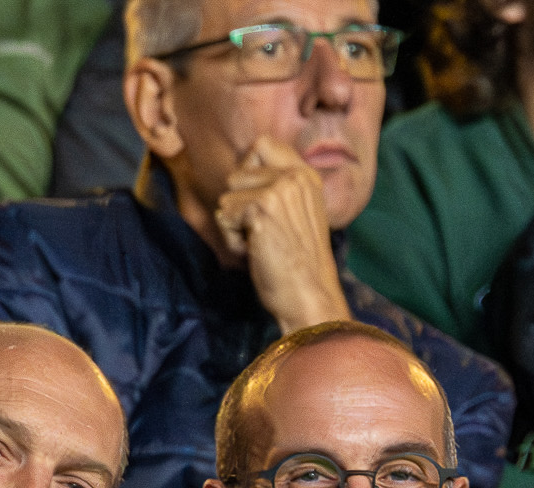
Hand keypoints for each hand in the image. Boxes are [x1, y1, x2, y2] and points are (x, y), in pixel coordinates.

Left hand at [214, 135, 350, 333]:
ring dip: (235, 227)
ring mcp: (280, 190)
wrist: (309, 296)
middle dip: (239, 207)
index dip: (248, 169)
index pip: (262, 144)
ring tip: (262, 245)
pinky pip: (224, 218)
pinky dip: (233, 241)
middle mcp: (295, 177)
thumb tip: (238, 173)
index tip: (257, 201)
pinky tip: (256, 253)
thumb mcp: (296, 215)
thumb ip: (278, 189)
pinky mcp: (262, 208)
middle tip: (264, 233)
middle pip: (237, 174)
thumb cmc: (298, 265)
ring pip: (227, 198)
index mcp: (307, 176)